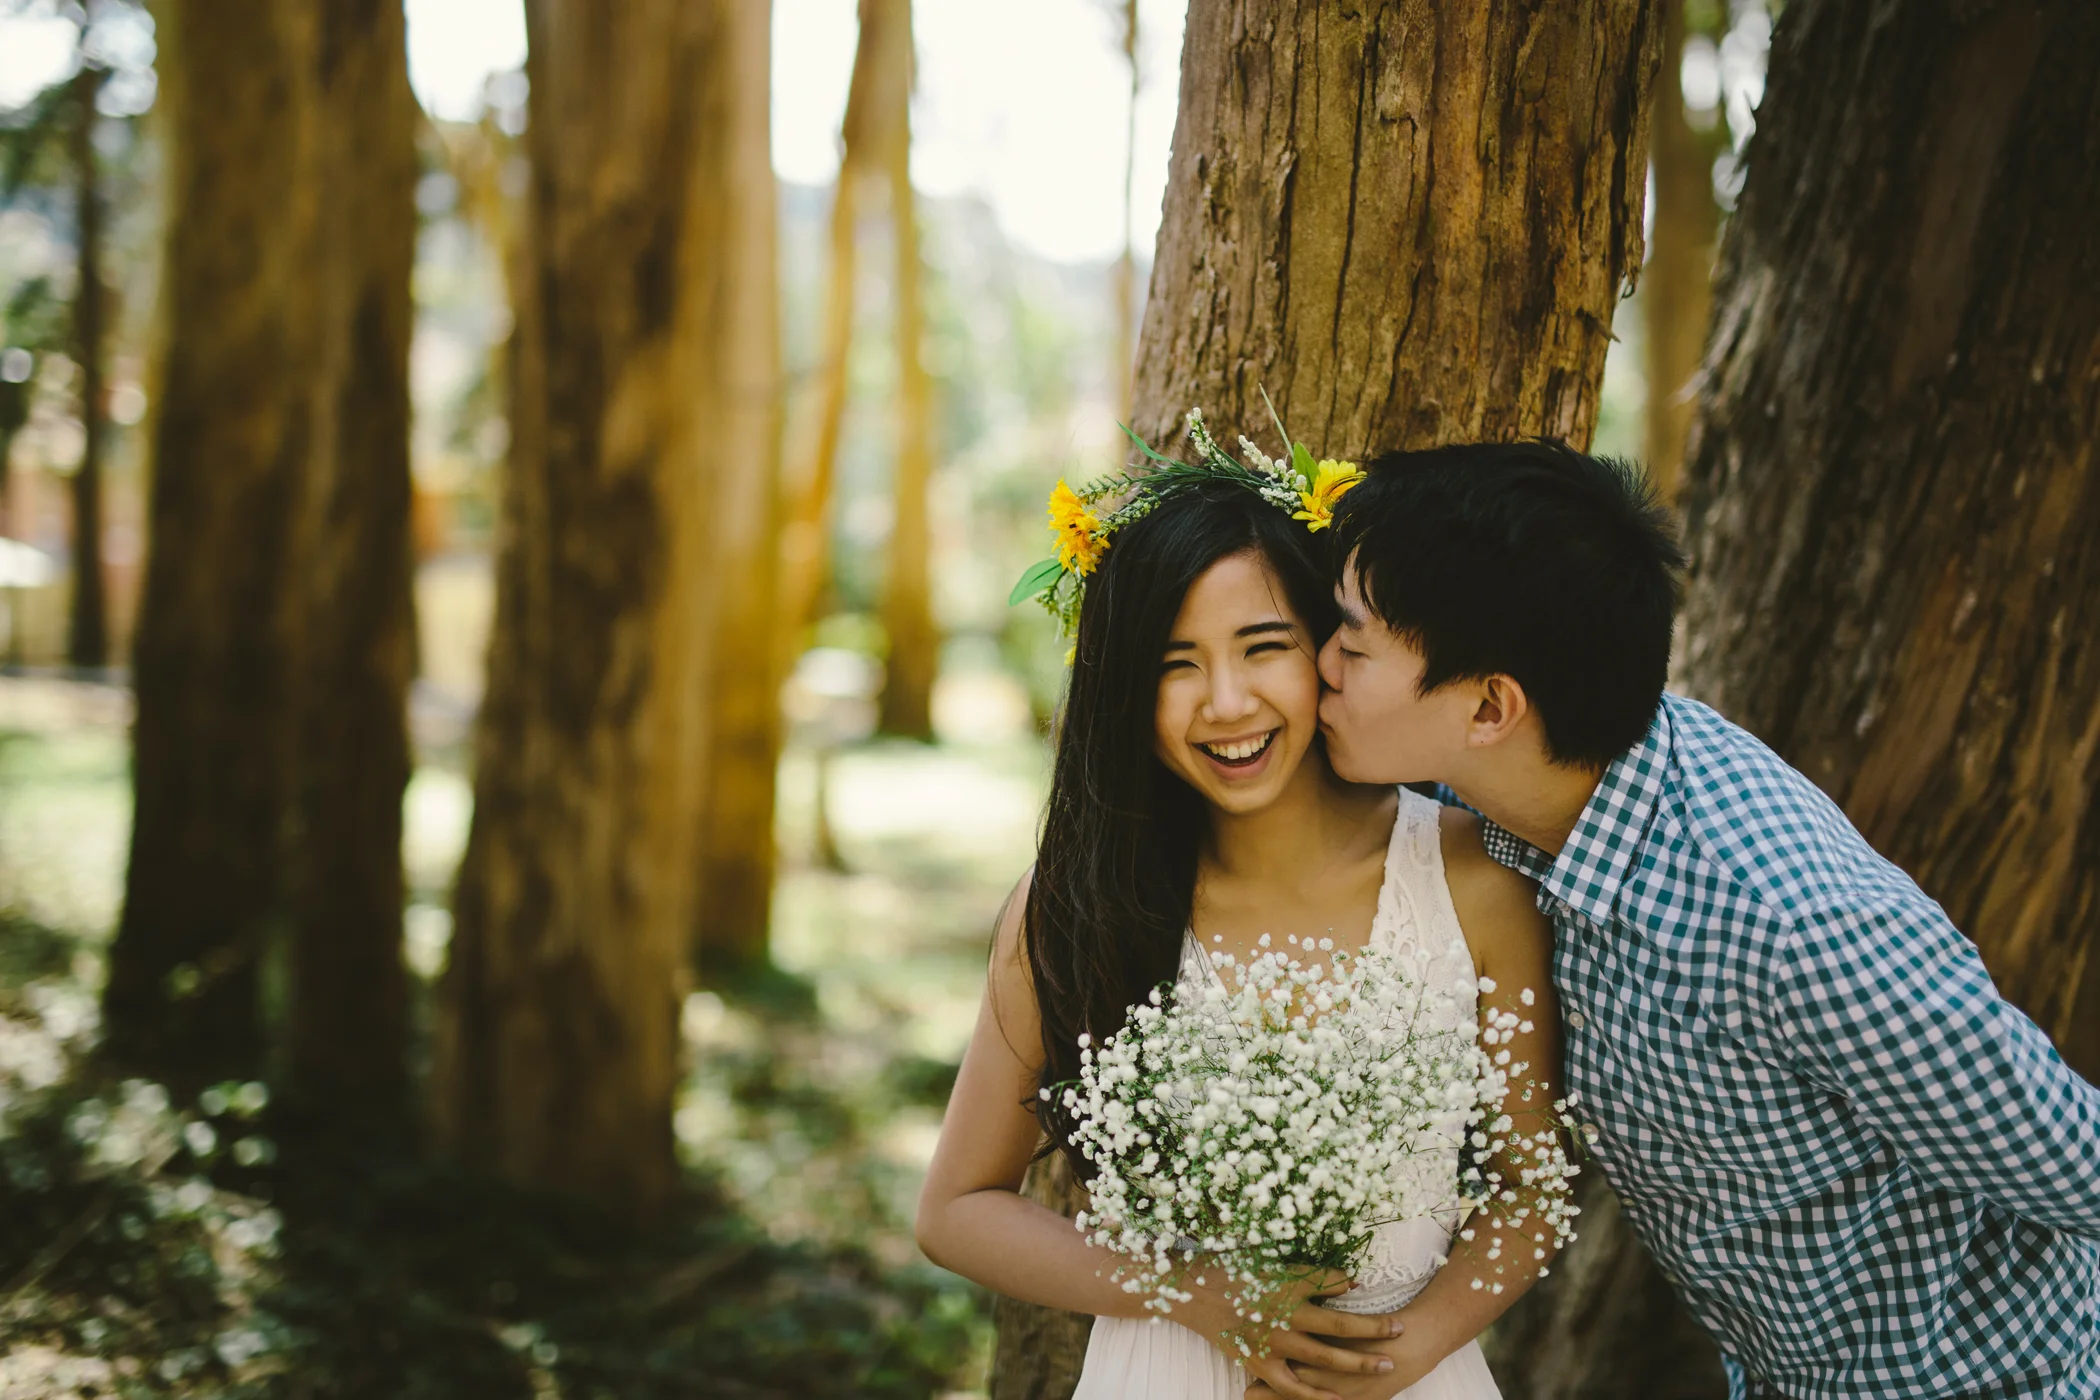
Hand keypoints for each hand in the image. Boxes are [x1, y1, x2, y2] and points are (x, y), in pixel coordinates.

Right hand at [1180, 1270, 1404, 1399]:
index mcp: (1290, 1286)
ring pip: (1324, 1358)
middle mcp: (1286, 1315)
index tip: (1380, 1297)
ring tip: (1384, 1366)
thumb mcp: (1274, 1262)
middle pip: (1340, 1326)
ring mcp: (1273, 1342)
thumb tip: (1352, 1281)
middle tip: (1401, 1333)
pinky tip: (1337, 1399)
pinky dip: (1315, 1395)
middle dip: (1374, 1331)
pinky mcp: (1259, 1363)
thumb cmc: (1234, 1270)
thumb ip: (1314, 1274)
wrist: (1193, 1292)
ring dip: (1357, 1363)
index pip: (1336, 1288)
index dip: (1358, 1290)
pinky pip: (1292, 1386)